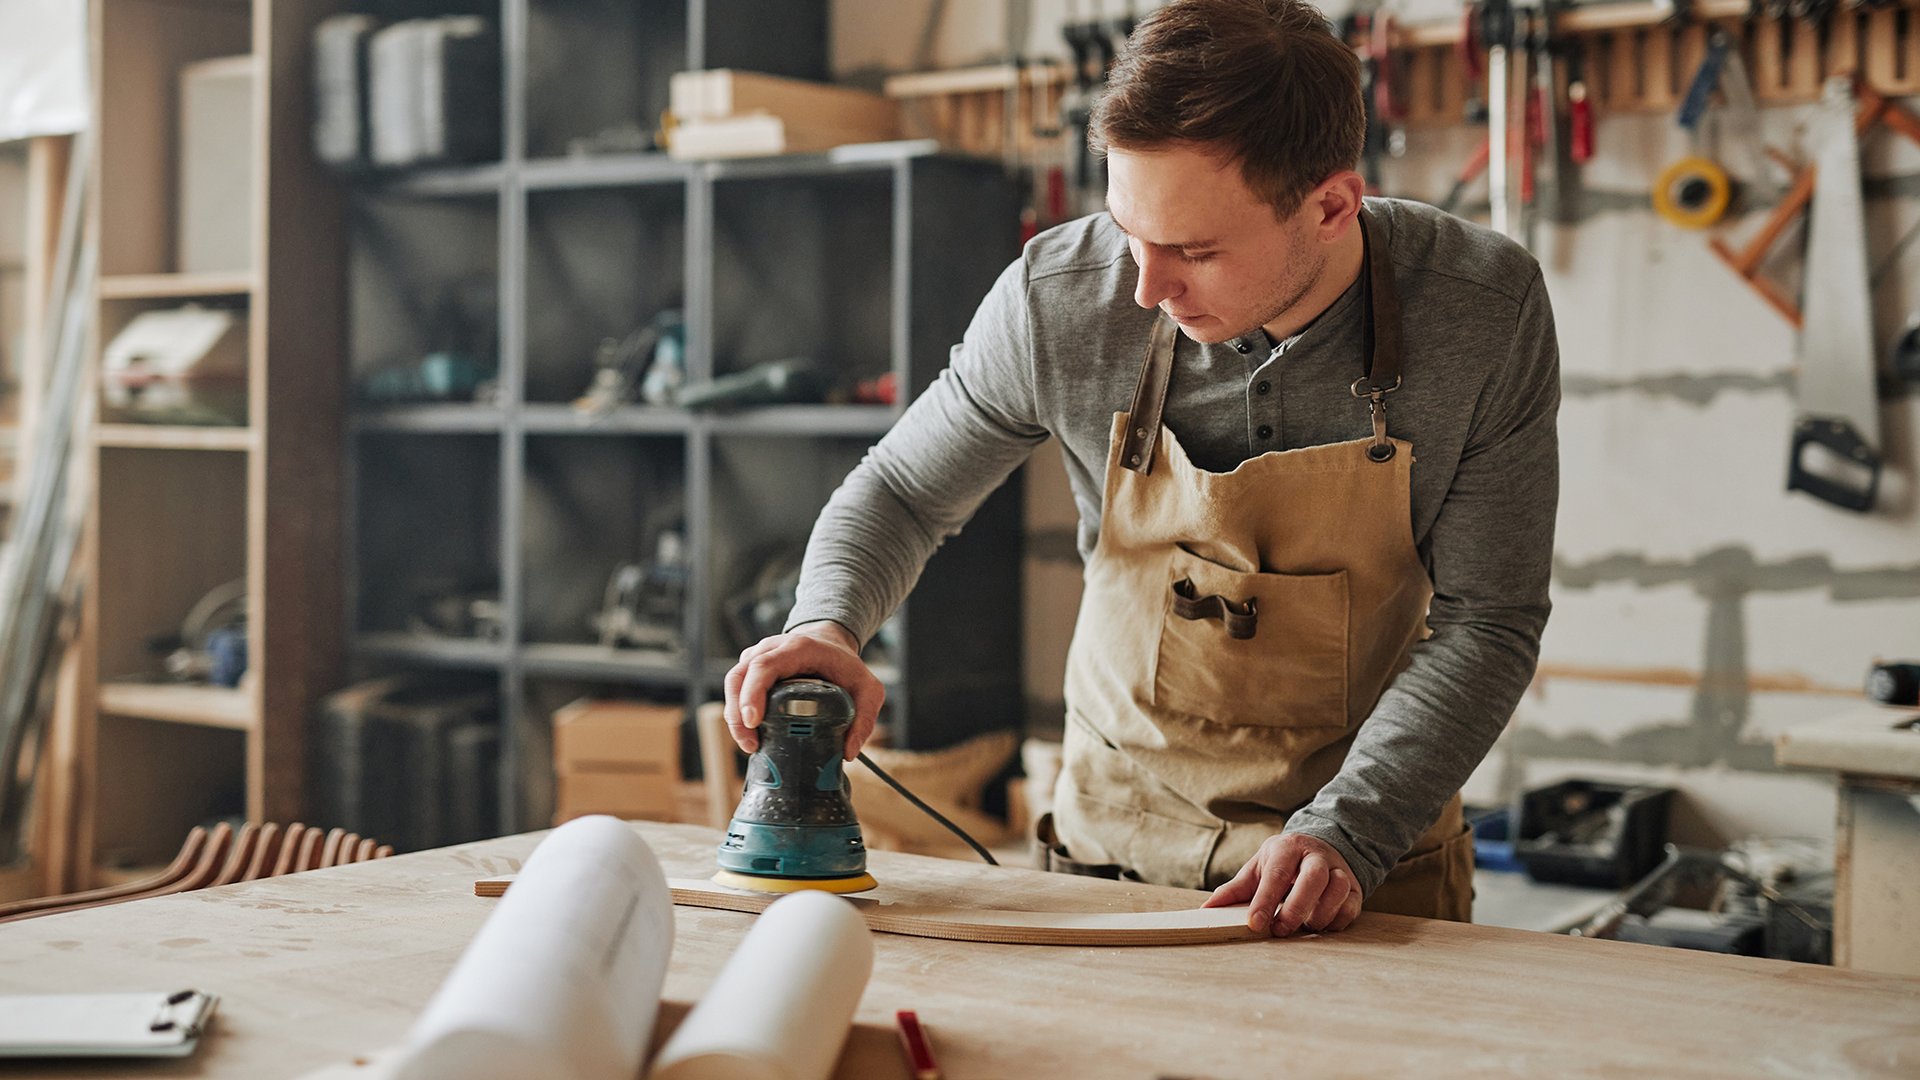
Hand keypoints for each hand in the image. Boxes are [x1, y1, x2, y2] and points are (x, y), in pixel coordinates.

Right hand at [723, 621, 883, 760]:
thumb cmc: (846, 664)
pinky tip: (750, 734)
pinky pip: (736, 688)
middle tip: (750, 744)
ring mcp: (757, 657)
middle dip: (738, 713)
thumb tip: (848, 753)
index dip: (753, 693)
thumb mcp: (868, 689)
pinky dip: (737, 711)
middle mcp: (772, 648)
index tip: (754, 721)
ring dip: (734, 715)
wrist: (830, 643)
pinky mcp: (751, 668)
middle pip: (740, 676)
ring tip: (750, 744)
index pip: (765, 667)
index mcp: (798, 648)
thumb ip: (865, 718)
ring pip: (733, 682)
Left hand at [1202, 833, 1362, 936]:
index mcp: (1288, 848)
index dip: (1265, 900)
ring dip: (1320, 914)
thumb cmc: (1283, 863)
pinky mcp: (1354, 888)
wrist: (1321, 847)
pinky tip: (1320, 926)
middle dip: (1296, 907)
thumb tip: (1207, 909)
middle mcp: (1316, 856)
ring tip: (1304, 926)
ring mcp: (1338, 870)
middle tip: (1281, 929)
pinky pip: (1350, 907)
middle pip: (1313, 877)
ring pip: (1338, 889)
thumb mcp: (1258, 869)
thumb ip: (1235, 890)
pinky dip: (1335, 921)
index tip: (1255, 924)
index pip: (1276, 874)